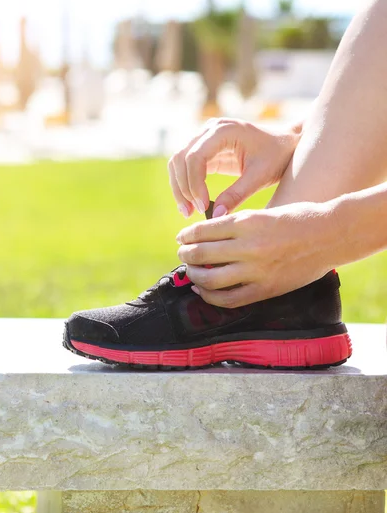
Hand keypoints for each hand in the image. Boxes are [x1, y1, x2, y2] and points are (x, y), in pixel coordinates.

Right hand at [168, 118, 301, 217]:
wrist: (285, 145)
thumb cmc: (277, 156)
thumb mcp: (260, 177)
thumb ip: (237, 195)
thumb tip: (215, 215)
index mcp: (224, 130)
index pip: (195, 156)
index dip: (194, 183)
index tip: (202, 206)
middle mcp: (209, 130)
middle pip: (180, 158)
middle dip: (182, 188)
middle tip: (190, 213)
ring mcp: (203, 138)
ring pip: (177, 163)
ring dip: (178, 188)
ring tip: (188, 212)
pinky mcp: (203, 150)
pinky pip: (183, 167)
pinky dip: (183, 186)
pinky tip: (191, 204)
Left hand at [176, 202, 338, 306]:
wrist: (331, 235)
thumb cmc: (295, 219)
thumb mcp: (261, 213)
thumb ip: (233, 225)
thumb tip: (204, 235)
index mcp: (247, 223)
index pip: (203, 231)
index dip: (187, 235)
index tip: (181, 237)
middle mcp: (249, 247)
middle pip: (202, 254)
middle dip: (186, 254)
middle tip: (182, 253)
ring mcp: (257, 271)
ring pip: (210, 279)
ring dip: (193, 275)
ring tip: (190, 270)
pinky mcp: (265, 290)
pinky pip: (228, 299)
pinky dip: (210, 296)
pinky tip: (202, 290)